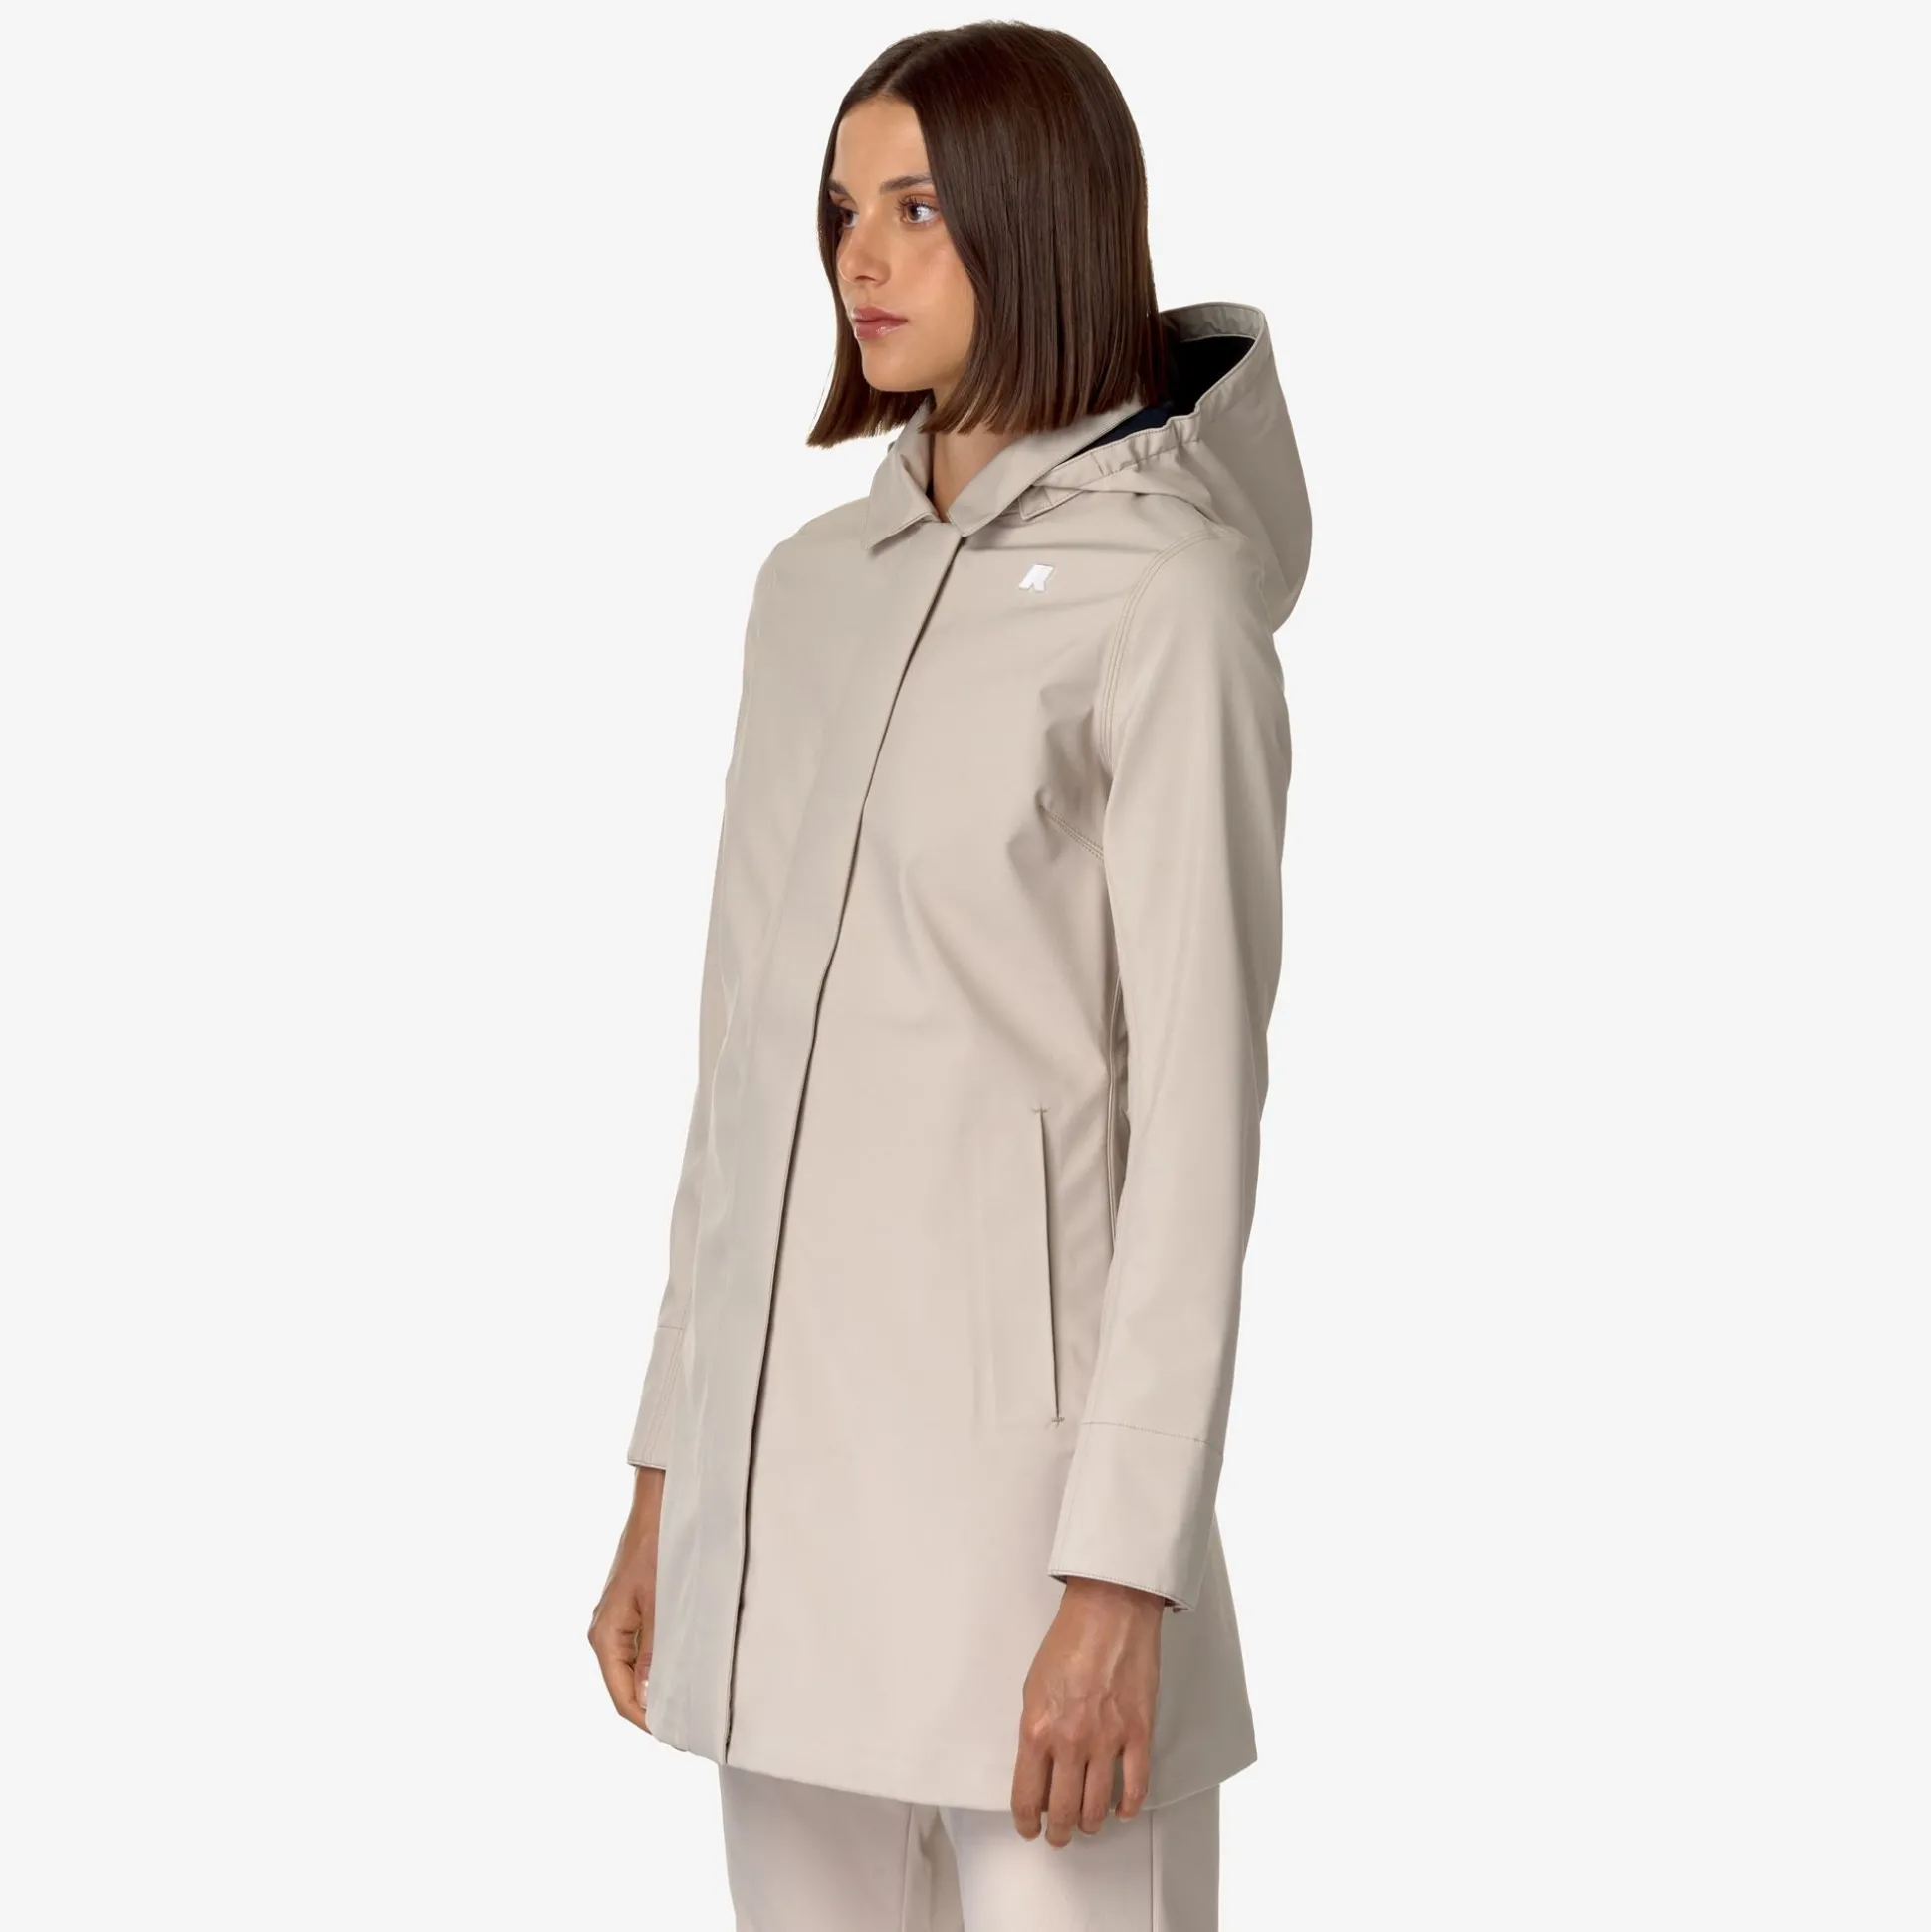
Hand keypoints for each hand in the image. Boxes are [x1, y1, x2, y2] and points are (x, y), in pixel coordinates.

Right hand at [588, 1466, 666, 1731]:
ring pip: (633, 1669)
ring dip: (654, 1687)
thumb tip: (648, 1697)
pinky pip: (639, 1650)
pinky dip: (656, 1665)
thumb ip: (654, 1652)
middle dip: (650, 1708)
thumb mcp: (659, 1604)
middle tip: (686, 1725)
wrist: (657, 1507)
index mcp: (605, 1635)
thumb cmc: (657, 1549)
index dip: (644, 1719)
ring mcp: (617, 1622)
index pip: (620, 1695)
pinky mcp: (631, 1611)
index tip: (672, 1735)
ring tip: (687, 1704)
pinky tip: (681, 1671)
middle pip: (624, 1686)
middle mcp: (605, 1632)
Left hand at [1010, 1576, 1165, 1844]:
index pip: (1028, 1796)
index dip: (1027, 1821)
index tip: (1030, 1828)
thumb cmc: (1068, 1641)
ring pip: (1097, 1807)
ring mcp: (1107, 1740)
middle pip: (1063, 1810)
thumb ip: (1035, 1730)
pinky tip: (1121, 1810)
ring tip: (1086, 1825)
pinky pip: (1135, 1786)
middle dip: (1059, 1832)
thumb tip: (1038, 1766)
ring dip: (1089, 1824)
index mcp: (1037, 1729)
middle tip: (1058, 1836)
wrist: (1109, 1612)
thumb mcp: (1033, 1687)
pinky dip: (1128, 1806)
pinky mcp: (1138, 1733)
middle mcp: (1070, 1742)